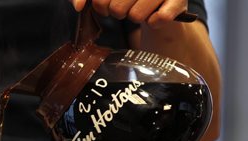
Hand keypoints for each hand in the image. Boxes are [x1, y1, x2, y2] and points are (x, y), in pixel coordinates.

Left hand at [69, 0, 187, 27]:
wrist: (164, 0)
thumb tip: (78, 6)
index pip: (101, 0)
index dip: (100, 5)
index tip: (103, 6)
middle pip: (116, 8)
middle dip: (118, 12)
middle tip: (125, 6)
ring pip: (136, 16)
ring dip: (135, 17)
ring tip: (141, 8)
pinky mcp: (179, 0)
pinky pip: (157, 20)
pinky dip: (154, 22)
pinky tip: (155, 14)